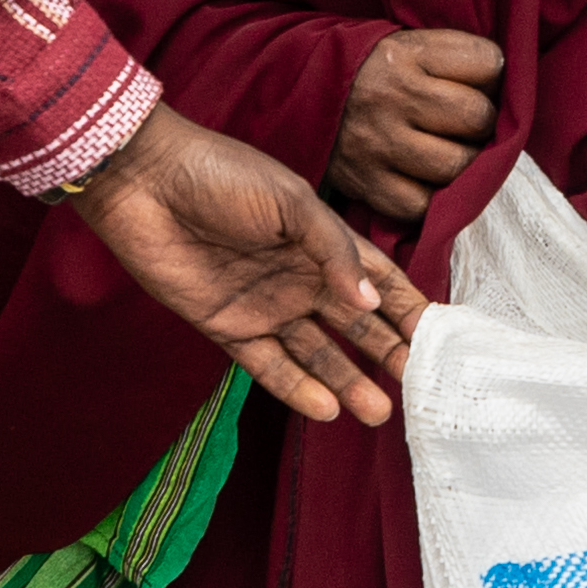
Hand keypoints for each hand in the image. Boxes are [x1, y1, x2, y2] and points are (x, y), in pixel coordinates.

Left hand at [73, 105, 417, 425]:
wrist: (145, 182)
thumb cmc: (221, 175)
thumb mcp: (290, 201)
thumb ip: (333, 250)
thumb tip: (371, 301)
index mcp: (321, 242)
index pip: (378, 281)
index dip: (409, 309)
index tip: (442, 340)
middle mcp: (299, 278)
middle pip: (354, 326)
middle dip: (388, 354)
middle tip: (419, 387)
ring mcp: (265, 306)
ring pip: (317, 354)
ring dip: (348, 381)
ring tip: (380, 411)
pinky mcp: (226, 328)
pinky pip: (268, 366)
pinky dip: (297, 388)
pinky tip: (327, 409)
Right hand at [332, 28, 506, 225]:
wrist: (297, 92)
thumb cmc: (372, 71)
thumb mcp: (407, 43)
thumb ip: (455, 58)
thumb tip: (510, 91)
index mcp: (405, 52)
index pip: (488, 63)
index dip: (492, 75)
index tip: (476, 81)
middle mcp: (391, 96)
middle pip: (478, 117)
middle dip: (482, 123)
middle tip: (465, 124)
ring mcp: (378, 143)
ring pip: (457, 166)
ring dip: (465, 164)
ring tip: (450, 153)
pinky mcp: (366, 184)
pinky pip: (423, 205)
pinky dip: (432, 199)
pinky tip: (425, 180)